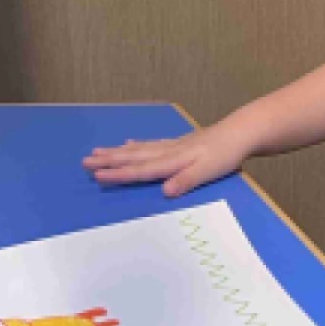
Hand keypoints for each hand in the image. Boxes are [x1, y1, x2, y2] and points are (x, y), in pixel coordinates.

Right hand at [83, 129, 249, 197]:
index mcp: (172, 161)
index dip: (119, 174)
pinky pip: (150, 144)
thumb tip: (164, 192)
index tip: (96, 176)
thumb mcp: (207, 172)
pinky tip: (129, 143)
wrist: (240, 133)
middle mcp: (167, 151)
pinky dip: (136, 144)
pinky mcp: (179, 143)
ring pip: (138, 149)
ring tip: (97, 152)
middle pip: (133, 157)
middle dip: (109, 160)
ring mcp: (172, 145)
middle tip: (84, 161)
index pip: (140, 170)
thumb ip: (186, 181)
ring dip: (117, 152)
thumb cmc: (225, 156)